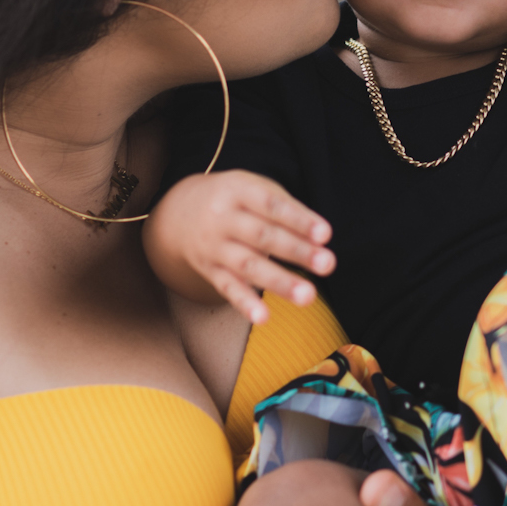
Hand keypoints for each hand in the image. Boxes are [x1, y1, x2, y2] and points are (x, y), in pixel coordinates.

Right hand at [142, 169, 333, 322]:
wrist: (178, 212)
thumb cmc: (233, 199)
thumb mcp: (253, 187)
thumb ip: (285, 207)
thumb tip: (319, 238)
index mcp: (237, 190)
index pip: (271, 205)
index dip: (299, 219)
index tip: (326, 234)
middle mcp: (222, 218)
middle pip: (263, 236)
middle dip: (296, 251)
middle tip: (328, 264)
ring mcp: (214, 246)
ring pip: (248, 265)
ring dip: (279, 282)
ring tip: (308, 296)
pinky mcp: (209, 270)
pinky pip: (227, 288)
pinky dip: (245, 304)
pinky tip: (264, 318)